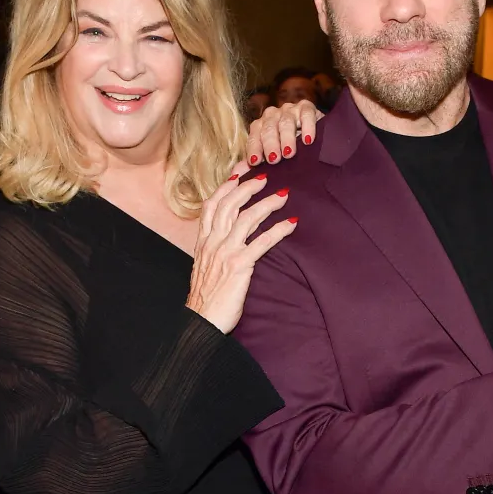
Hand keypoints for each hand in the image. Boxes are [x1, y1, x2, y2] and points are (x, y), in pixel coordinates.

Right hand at [186, 174, 297, 333]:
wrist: (202, 321)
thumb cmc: (205, 299)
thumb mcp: (204, 268)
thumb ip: (213, 249)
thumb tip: (226, 238)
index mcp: (203, 242)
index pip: (212, 204)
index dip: (227, 185)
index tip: (240, 171)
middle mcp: (213, 242)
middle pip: (230, 204)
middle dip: (248, 187)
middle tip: (265, 177)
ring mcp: (226, 252)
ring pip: (246, 218)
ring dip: (267, 204)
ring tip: (283, 196)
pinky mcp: (240, 265)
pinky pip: (262, 242)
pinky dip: (278, 230)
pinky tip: (290, 224)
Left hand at [246, 100, 322, 165]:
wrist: (316, 138)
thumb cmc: (290, 148)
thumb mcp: (273, 155)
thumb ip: (258, 161)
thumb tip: (240, 173)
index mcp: (262, 125)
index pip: (255, 135)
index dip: (254, 148)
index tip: (255, 162)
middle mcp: (274, 115)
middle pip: (269, 128)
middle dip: (270, 144)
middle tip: (274, 159)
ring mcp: (290, 110)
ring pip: (286, 122)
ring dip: (287, 138)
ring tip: (289, 153)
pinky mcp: (307, 107)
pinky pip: (306, 114)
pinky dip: (307, 127)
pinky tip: (308, 140)